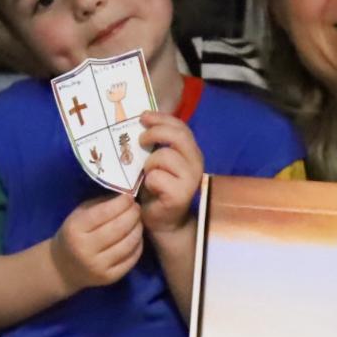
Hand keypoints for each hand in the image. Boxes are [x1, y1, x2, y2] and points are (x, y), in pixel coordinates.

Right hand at [49, 194, 142, 295]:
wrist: (63, 268)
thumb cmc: (72, 235)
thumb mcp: (78, 216)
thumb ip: (99, 206)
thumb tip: (124, 196)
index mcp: (75, 230)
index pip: (103, 213)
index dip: (121, 203)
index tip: (129, 196)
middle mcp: (85, 249)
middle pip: (119, 228)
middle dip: (132, 214)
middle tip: (137, 208)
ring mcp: (98, 266)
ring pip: (128, 244)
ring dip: (138, 229)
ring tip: (138, 221)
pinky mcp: (109, 278)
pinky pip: (131, 259)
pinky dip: (138, 245)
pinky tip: (136, 237)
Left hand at [136, 112, 203, 235]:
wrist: (163, 221)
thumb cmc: (156, 187)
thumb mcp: (155, 160)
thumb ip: (155, 143)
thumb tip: (141, 118)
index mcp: (191, 151)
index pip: (181, 127)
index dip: (162, 118)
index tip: (143, 116)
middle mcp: (196, 162)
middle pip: (178, 136)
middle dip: (155, 133)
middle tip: (140, 140)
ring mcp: (191, 179)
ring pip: (164, 156)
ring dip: (148, 163)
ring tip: (146, 173)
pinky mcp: (180, 195)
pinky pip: (157, 177)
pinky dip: (148, 181)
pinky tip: (150, 188)